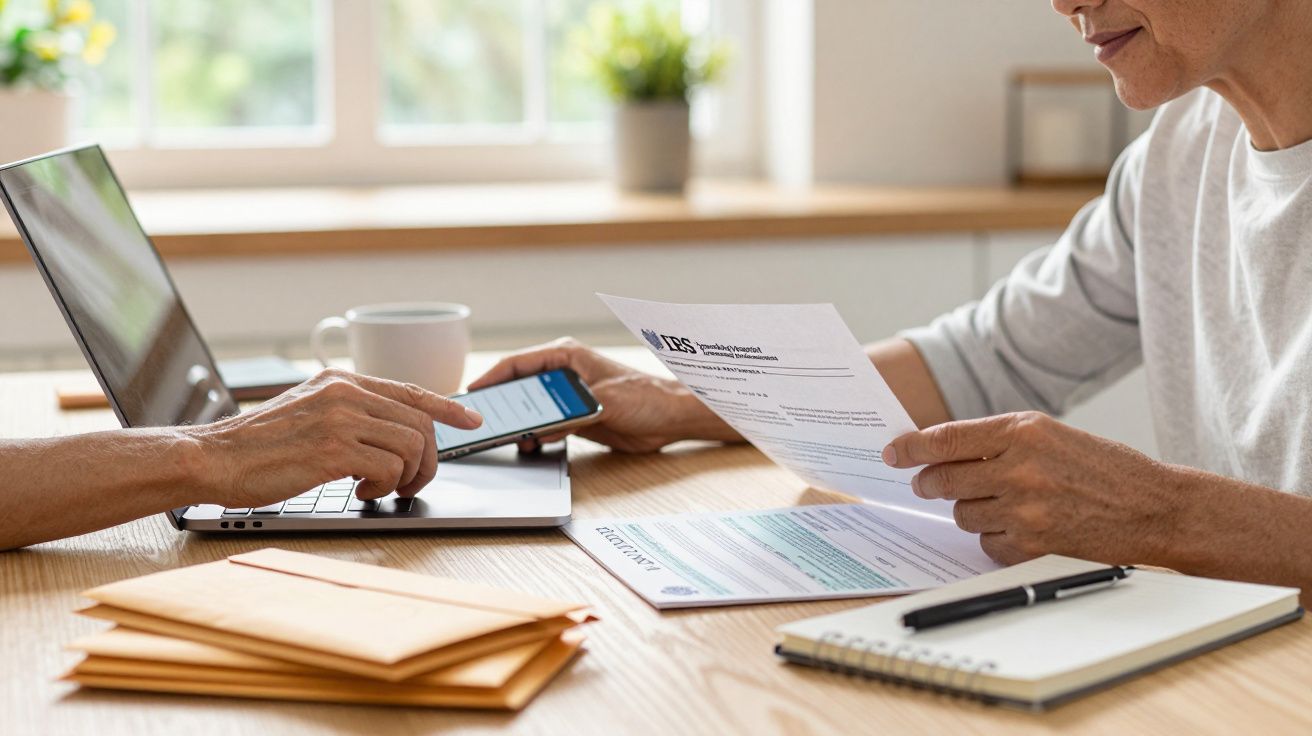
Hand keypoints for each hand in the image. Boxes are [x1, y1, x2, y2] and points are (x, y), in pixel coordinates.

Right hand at [184, 368, 482, 506]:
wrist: (213, 458)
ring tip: (378, 489)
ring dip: (405, 477)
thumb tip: (394, 430)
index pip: (411, 390)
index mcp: (342, 381)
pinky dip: (384, 486)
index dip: (448, 407)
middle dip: (427, 460)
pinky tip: (359, 491)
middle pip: (420, 423)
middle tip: (408, 483)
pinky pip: (389, 467)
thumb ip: (349, 412)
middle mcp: (346, 393)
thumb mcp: (309, 411)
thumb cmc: (259, 445)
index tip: (472, 420)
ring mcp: (340, 418)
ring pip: (411, 446)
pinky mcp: (333, 448)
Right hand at [468, 337, 739, 452]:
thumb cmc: (646, 396)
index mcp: (567, 356)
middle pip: (519, 385)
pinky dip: (535, 434)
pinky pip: (546, 424)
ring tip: (503, 437)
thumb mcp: (605, 402)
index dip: (492, 377)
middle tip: (481, 420)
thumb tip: (540, 429)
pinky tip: (528, 445)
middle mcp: (563, 373)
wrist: (672, 417)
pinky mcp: (575, 416)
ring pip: (530, 407)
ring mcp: (568, 395)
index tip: (473, 394)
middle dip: (500, 403)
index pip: (518, 363)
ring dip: (518, 422)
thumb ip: (571, 413)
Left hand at [882, 411, 1181, 564]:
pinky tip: (1019, 527)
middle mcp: (1020, 466)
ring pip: (963, 513)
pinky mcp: (1034, 542)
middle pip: (944, 478)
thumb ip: (998, 440)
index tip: (892, 453)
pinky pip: (987, 543)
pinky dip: (994, 538)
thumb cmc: (1103, 468)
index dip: (910, 447)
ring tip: (999, 503)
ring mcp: (1026, 507)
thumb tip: (939, 449)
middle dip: (929, 483)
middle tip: (926, 484)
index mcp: (1022, 430)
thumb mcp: (1051, 435)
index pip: (945, 438)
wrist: (1156, 507)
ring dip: (970, 510)